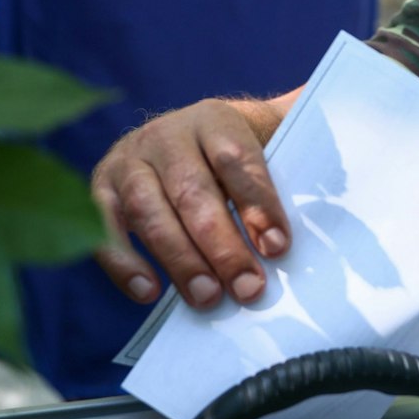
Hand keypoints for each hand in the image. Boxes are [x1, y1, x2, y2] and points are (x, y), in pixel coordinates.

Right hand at [90, 98, 291, 309]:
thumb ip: (293, 169)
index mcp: (213, 120)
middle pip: (192, 191)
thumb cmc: (237, 158)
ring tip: (208, 297)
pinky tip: (149, 293)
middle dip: (222, 246)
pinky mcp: (102, 189)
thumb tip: (316, 199)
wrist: (189, 137)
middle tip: (248, 288)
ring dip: (180, 259)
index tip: (278, 248)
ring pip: (149, 211)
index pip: (235, 159)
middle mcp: (165, 135)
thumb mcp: (268, 145)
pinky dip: (124, 262)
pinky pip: (105, 228)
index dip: (257, 204)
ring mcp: (128, 161)